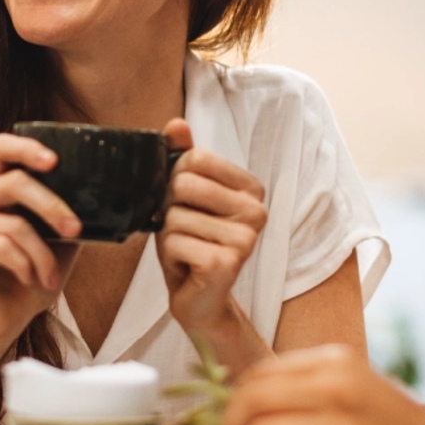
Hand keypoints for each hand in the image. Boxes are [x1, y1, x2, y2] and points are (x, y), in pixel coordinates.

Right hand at [0, 133, 81, 350]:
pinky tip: (30, 280)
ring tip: (52, 277)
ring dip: (42, 254)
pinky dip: (24, 265)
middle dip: (52, 206)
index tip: (55, 162)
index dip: (26, 148)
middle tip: (76, 230)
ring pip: (12, 224)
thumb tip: (102, 193)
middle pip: (13, 182)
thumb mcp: (59, 241)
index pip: (0, 149)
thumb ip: (68, 213)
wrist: (5, 324)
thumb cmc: (33, 279)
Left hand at [155, 118, 268, 334]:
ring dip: (168, 237)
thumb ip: (182, 158)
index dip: (175, 179)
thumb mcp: (184, 197)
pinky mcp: (227, 263)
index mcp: (252, 189)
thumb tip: (176, 124)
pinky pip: (174, 243)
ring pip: (173, 217)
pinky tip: (188, 267)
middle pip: (182, 185)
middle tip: (184, 231)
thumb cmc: (192, 244)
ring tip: (187, 251)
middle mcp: (257, 211)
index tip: (186, 205)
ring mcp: (245, 239)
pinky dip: (170, 257)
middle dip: (168, 210)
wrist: (200, 300)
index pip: (196, 158)